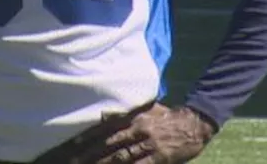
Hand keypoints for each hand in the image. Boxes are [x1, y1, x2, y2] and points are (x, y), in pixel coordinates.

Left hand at [67, 102, 214, 163]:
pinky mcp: (158, 158)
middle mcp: (138, 130)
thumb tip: (102, 114)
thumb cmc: (168, 117)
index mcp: (134, 117)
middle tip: (74, 161)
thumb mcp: (147, 109)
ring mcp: (148, 144)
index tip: (72, 144)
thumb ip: (125, 112)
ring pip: (121, 157)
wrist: (194, 124)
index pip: (106, 127)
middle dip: (90, 154)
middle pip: (109, 144)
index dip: (89, 136)